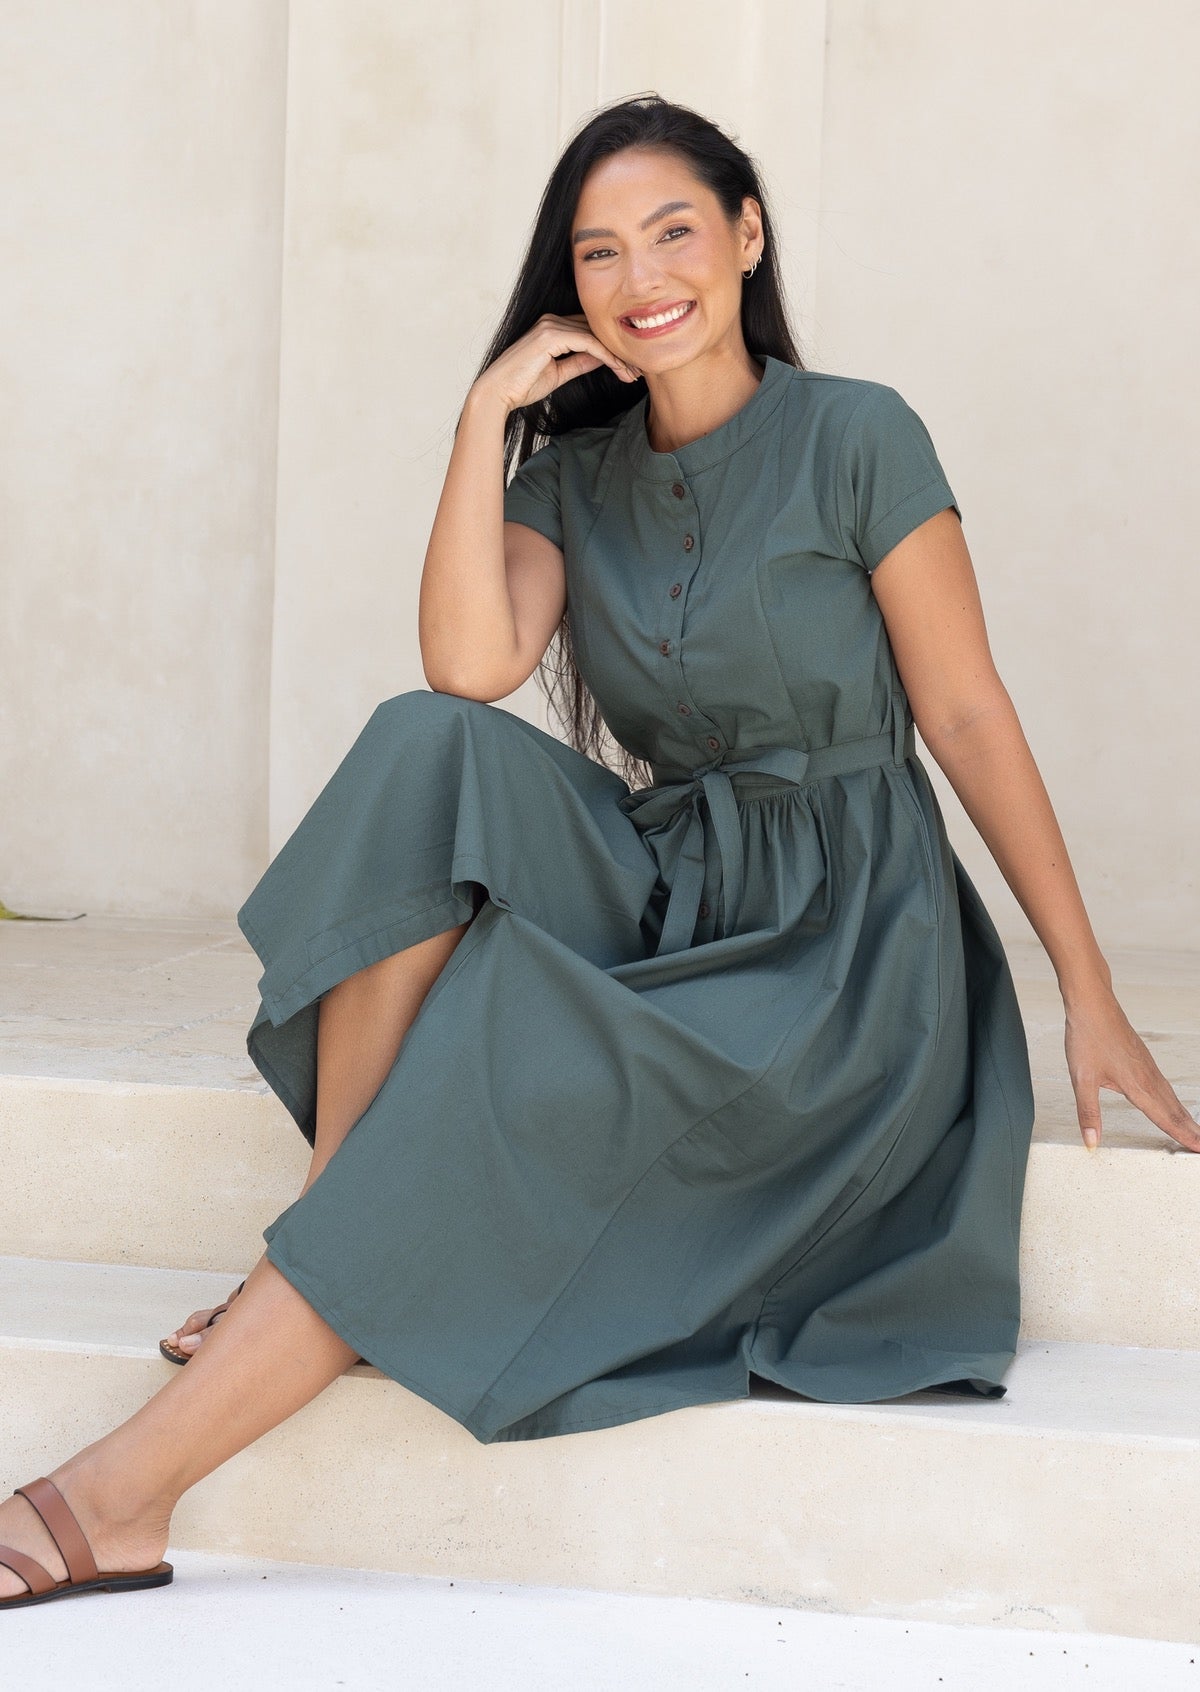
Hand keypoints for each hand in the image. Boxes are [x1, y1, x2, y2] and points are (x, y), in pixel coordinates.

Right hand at [471, 312, 641, 413]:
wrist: (498, 392)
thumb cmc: (522, 385)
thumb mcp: (559, 373)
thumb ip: (579, 362)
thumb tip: (601, 358)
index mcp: (552, 326)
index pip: (589, 331)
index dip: (611, 347)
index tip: (629, 367)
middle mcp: (552, 320)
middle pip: (596, 330)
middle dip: (620, 351)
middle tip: (639, 370)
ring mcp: (551, 325)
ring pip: (595, 335)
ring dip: (618, 355)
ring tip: (633, 373)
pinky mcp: (551, 335)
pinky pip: (588, 343)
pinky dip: (607, 355)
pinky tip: (620, 368)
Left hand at [1063, 985, 1199, 1152]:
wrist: (1092, 1004)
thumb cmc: (1087, 1036)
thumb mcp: (1081, 1079)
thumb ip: (1088, 1112)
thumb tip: (1091, 1141)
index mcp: (1137, 1085)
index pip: (1164, 1117)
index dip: (1182, 1135)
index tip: (1197, 1148)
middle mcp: (1148, 1076)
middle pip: (1174, 1110)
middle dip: (1190, 1130)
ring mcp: (1148, 1066)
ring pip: (1171, 1097)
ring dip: (1184, 1116)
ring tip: (1194, 1131)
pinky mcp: (1143, 1058)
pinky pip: (1164, 1085)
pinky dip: (1173, 1100)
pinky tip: (1171, 1102)